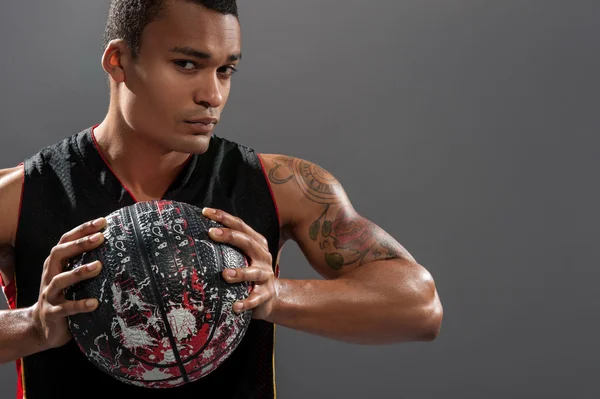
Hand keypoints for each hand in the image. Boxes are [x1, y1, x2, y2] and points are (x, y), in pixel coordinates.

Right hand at [31, 217, 105, 349]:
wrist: (41, 328)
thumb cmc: (64, 297)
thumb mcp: (72, 278)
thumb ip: (85, 263)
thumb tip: (116, 246)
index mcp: (55, 264)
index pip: (66, 241)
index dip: (82, 230)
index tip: (102, 221)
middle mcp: (50, 276)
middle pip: (59, 254)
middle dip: (79, 244)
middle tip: (100, 238)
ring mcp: (49, 295)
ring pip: (60, 280)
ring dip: (79, 272)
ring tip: (98, 266)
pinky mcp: (53, 314)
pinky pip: (66, 308)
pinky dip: (80, 305)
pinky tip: (94, 303)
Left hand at [202, 207, 276, 320]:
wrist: (269, 297)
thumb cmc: (248, 272)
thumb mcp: (241, 256)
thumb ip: (227, 247)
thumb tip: (194, 233)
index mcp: (257, 243)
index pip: (241, 226)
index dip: (224, 217)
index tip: (205, 212)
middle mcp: (263, 256)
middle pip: (248, 242)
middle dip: (230, 236)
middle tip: (211, 233)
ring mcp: (266, 275)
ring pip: (254, 272)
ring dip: (240, 273)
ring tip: (225, 274)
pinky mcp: (266, 294)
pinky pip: (256, 298)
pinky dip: (247, 302)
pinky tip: (235, 306)